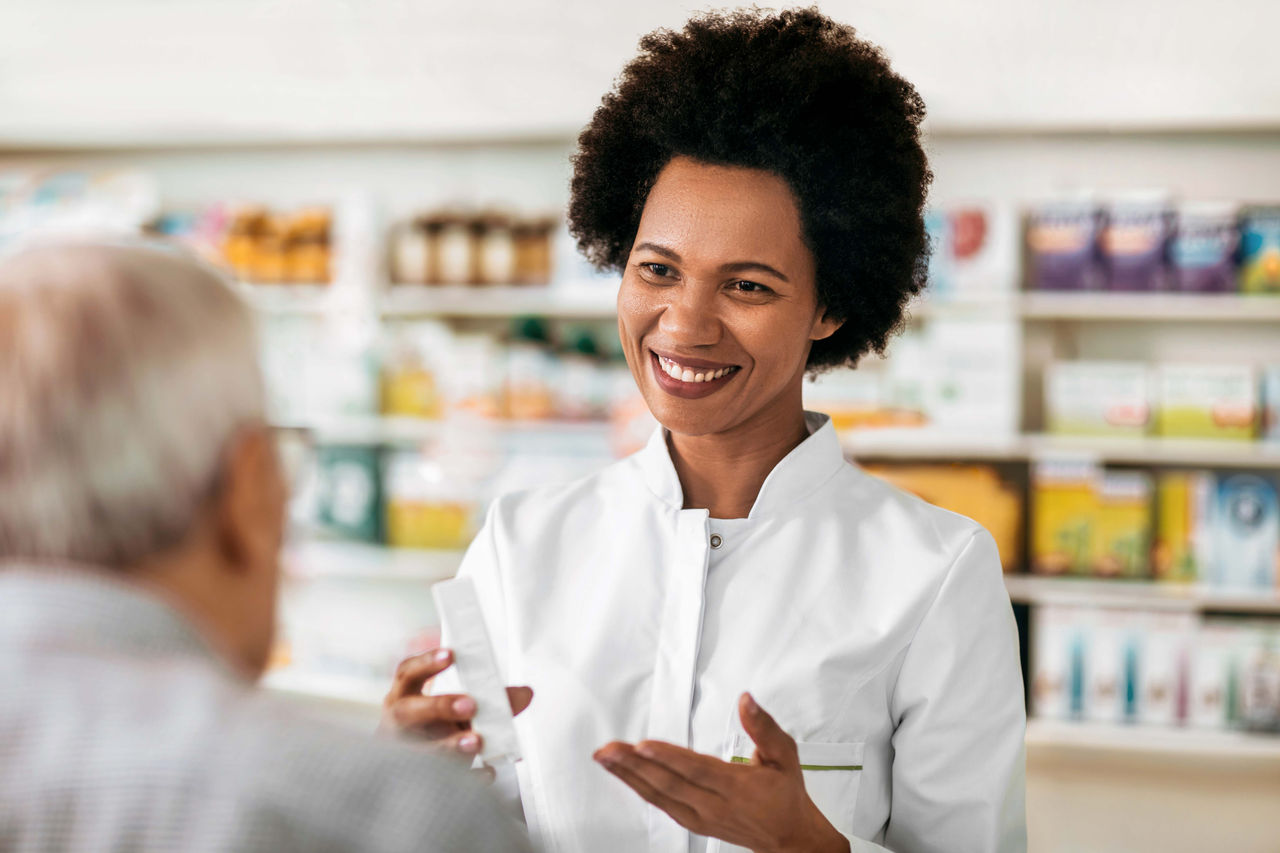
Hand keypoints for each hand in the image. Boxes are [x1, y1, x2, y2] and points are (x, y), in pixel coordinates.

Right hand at [380, 648, 533, 767]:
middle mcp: (398, 724)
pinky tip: (486, 773)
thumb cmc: (436, 729)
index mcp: (404, 697)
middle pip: (408, 712)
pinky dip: (466, 777)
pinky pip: (439, 782)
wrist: (413, 771)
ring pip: (419, 750)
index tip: (451, 655)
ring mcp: (402, 754)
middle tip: (470, 705)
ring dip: (449, 745)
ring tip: (476, 741)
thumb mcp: (458, 709)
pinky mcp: (415, 782)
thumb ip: (491, 700)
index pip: (408, 674)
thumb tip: (526, 693)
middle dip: (439, 707)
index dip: (427, 663)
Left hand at [594, 693, 848, 852]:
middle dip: (634, 765)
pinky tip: (624, 775)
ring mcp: (700, 817)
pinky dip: (639, 788)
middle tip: (609, 748)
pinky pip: (660, 804)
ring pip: (659, 796)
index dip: (668, 758)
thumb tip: (746, 700)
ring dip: (628, 776)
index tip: (642, 745)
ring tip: (605, 758)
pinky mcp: (693, 823)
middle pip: (669, 784)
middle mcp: (714, 805)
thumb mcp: (784, 755)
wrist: (790, 838)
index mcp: (736, 787)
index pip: (696, 770)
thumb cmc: (785, 796)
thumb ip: (763, 727)